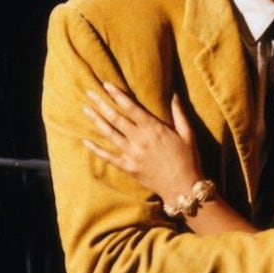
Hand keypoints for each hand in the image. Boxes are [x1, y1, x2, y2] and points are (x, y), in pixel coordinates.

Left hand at [83, 83, 202, 205]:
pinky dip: (96, 149)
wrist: (183, 187)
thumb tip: (174, 94)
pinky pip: (108, 157)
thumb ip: (179, 113)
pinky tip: (85, 141)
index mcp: (154, 129)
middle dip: (101, 104)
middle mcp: (140, 139)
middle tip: (89, 92)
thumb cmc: (188, 159)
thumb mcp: (188, 134)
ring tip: (86, 109)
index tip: (107, 85)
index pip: (131, 108)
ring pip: (109, 134)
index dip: (118, 95)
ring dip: (96, 121)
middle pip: (116, 118)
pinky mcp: (128, 167)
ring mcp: (132, 154)